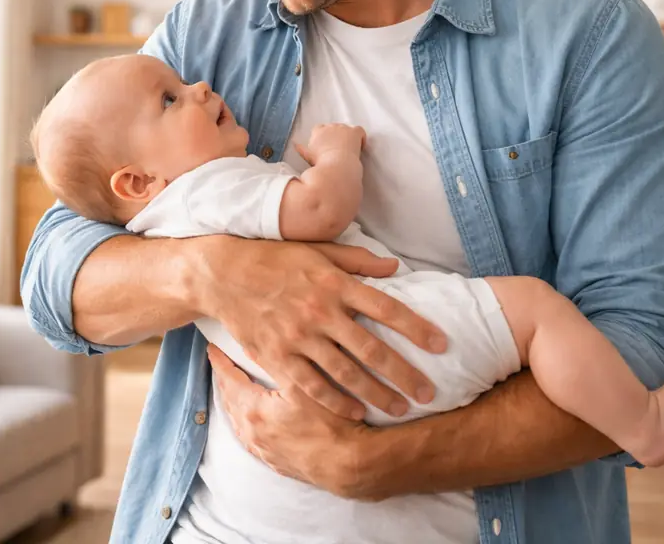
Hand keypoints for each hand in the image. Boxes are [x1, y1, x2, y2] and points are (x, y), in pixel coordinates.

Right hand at [190, 237, 445, 418]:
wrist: (222, 274)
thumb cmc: (274, 259)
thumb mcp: (317, 251)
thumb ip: (357, 261)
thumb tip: (396, 267)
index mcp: (333, 283)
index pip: (385, 307)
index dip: (416, 327)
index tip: (441, 344)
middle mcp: (319, 311)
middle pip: (371, 348)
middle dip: (404, 373)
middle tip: (429, 392)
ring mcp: (297, 336)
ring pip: (345, 372)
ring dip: (376, 393)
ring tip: (401, 408)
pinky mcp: (277, 356)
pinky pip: (311, 384)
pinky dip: (335, 400)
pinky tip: (356, 412)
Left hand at [208, 344, 371, 497]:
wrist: (350, 464)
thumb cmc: (331, 423)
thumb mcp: (304, 385)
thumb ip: (278, 363)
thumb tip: (255, 344)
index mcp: (254, 410)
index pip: (229, 380)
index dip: (221, 362)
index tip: (213, 348)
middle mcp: (252, 432)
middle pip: (230, 401)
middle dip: (225, 381)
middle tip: (222, 364)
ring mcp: (263, 450)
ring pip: (239, 422)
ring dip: (234, 403)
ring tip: (233, 389)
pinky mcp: (275, 462)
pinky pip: (251, 439)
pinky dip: (246, 423)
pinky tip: (251, 421)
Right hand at [294, 123, 365, 165]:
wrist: (336, 164)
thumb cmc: (320, 161)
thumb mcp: (308, 155)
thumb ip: (301, 148)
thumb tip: (294, 144)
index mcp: (318, 131)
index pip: (320, 129)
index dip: (324, 137)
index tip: (326, 146)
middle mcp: (330, 126)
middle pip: (334, 128)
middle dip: (336, 136)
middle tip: (337, 149)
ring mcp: (343, 128)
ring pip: (346, 129)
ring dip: (347, 137)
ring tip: (348, 149)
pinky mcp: (355, 132)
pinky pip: (359, 131)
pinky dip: (360, 138)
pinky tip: (360, 146)